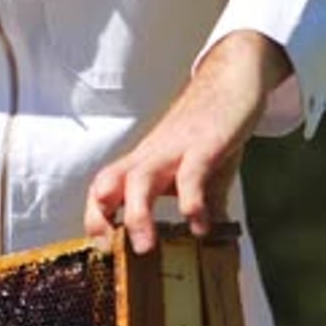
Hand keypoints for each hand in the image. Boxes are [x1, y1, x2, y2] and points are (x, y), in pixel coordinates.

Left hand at [85, 31, 291, 251]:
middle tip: (111, 249)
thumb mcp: (196, 171)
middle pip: (110, 181)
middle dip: (102, 217)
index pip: (101, 188)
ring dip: (139, 215)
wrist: (231, 77)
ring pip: (141, 178)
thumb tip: (206, 236)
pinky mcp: (204, 143)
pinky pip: (191, 174)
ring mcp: (175, 148)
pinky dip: (191, 203)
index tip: (101, 246)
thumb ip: (199, 203)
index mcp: (141, 163)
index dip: (94, 216)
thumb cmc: (207, 129)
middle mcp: (150, 156)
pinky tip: (200, 228)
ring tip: (147, 247)